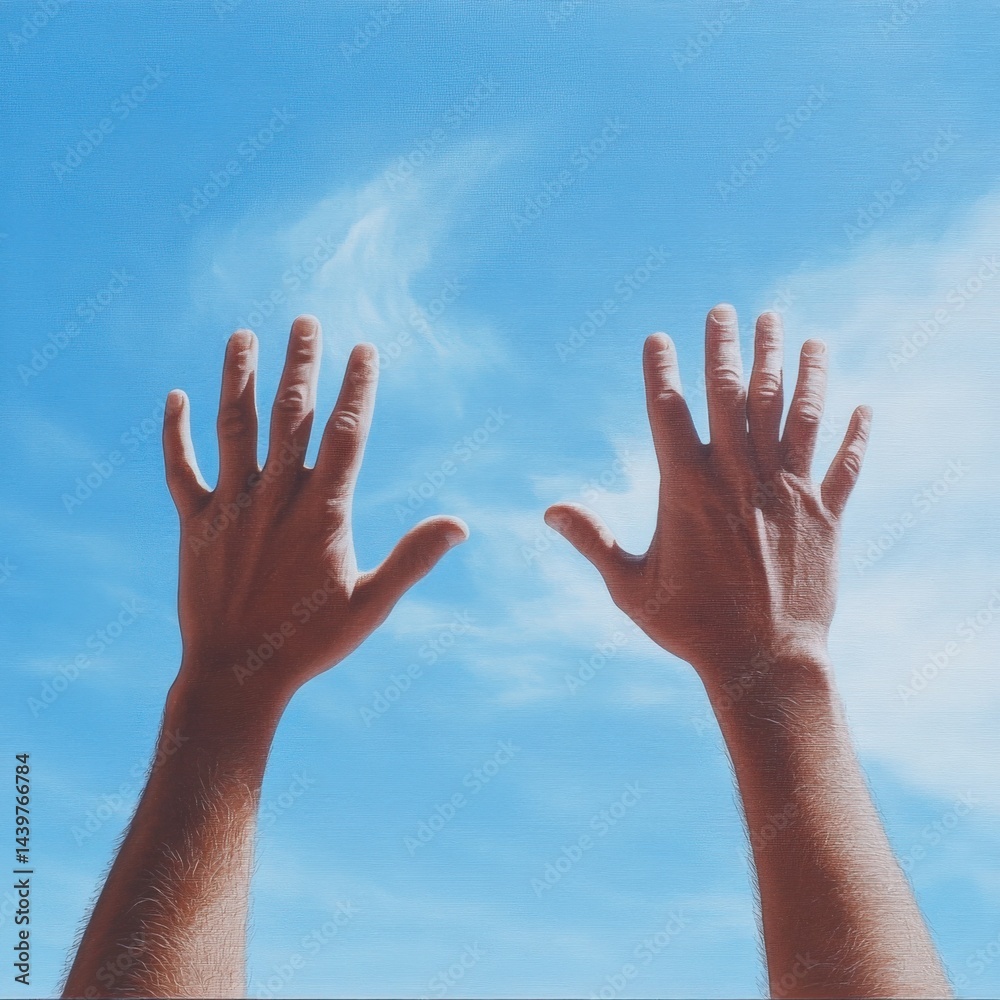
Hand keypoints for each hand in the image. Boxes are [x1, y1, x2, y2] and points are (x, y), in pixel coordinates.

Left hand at [162, 314, 467, 703]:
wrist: (236, 676)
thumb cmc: (310, 645)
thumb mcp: (371, 606)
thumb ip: (413, 559)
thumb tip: (460, 524)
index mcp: (321, 513)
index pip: (345, 435)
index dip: (356, 389)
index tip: (364, 349)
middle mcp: (274, 499)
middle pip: (290, 416)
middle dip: (300, 364)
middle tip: (306, 320)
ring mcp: (230, 509)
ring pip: (233, 429)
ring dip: (237, 378)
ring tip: (242, 335)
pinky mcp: (193, 525)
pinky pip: (180, 469)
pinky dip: (176, 433)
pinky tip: (176, 396)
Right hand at [545, 304, 870, 691]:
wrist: (764, 664)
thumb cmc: (691, 628)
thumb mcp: (629, 586)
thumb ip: (592, 540)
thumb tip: (549, 510)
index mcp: (688, 489)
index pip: (670, 411)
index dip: (661, 369)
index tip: (657, 338)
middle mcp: (740, 478)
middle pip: (736, 394)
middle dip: (728, 346)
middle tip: (727, 309)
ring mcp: (788, 492)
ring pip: (794, 413)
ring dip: (795, 367)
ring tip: (793, 329)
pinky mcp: (826, 516)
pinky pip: (844, 464)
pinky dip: (855, 434)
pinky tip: (862, 405)